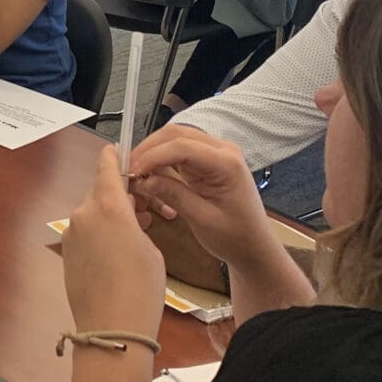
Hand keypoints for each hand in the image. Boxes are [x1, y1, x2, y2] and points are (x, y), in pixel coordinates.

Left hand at [62, 147, 164, 338]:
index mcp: (107, 206)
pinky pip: (85, 232)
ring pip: (93, 212)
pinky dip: (100, 233)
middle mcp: (83, 214)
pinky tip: (118, 253)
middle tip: (145, 208)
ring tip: (138, 233)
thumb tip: (128, 213)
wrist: (112, 329)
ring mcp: (71, 234)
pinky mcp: (66, 252)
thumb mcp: (150, 246)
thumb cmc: (141, 288)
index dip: (115, 156)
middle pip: (100, 191)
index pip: (107, 166)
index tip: (120, 150)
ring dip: (111, 215)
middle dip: (121, 194)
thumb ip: (136, 219)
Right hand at [128, 125, 278, 272]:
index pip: (182, 147)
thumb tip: (144, 180)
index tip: (132, 172)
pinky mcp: (206, 162)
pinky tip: (150, 178)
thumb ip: (174, 195)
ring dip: (152, 154)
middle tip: (128, 170)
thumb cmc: (236, 237)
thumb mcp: (203, 220)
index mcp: (227, 163)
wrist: (254, 247)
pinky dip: (160, 162)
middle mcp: (222, 151)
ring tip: (136, 176)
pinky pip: (177, 152)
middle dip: (148, 150)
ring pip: (174, 140)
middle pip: (176, 135)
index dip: (152, 156)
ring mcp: (214, 154)